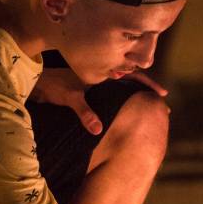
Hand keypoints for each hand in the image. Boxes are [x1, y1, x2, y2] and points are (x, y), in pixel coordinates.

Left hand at [31, 69, 169, 135]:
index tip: (162, 94)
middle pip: (133, 82)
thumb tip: (98, 129)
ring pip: (125, 89)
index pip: (132, 76)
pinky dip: (126, 102)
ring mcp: (100, 82)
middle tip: (164, 107)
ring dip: (139, 98)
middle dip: (149, 94)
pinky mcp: (94, 89)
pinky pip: (115, 95)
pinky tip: (130, 111)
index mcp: (104, 73)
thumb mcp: (70, 99)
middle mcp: (105, 75)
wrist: (39, 81)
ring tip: (151, 111)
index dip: (148, 85)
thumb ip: (85, 113)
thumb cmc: (54, 86)